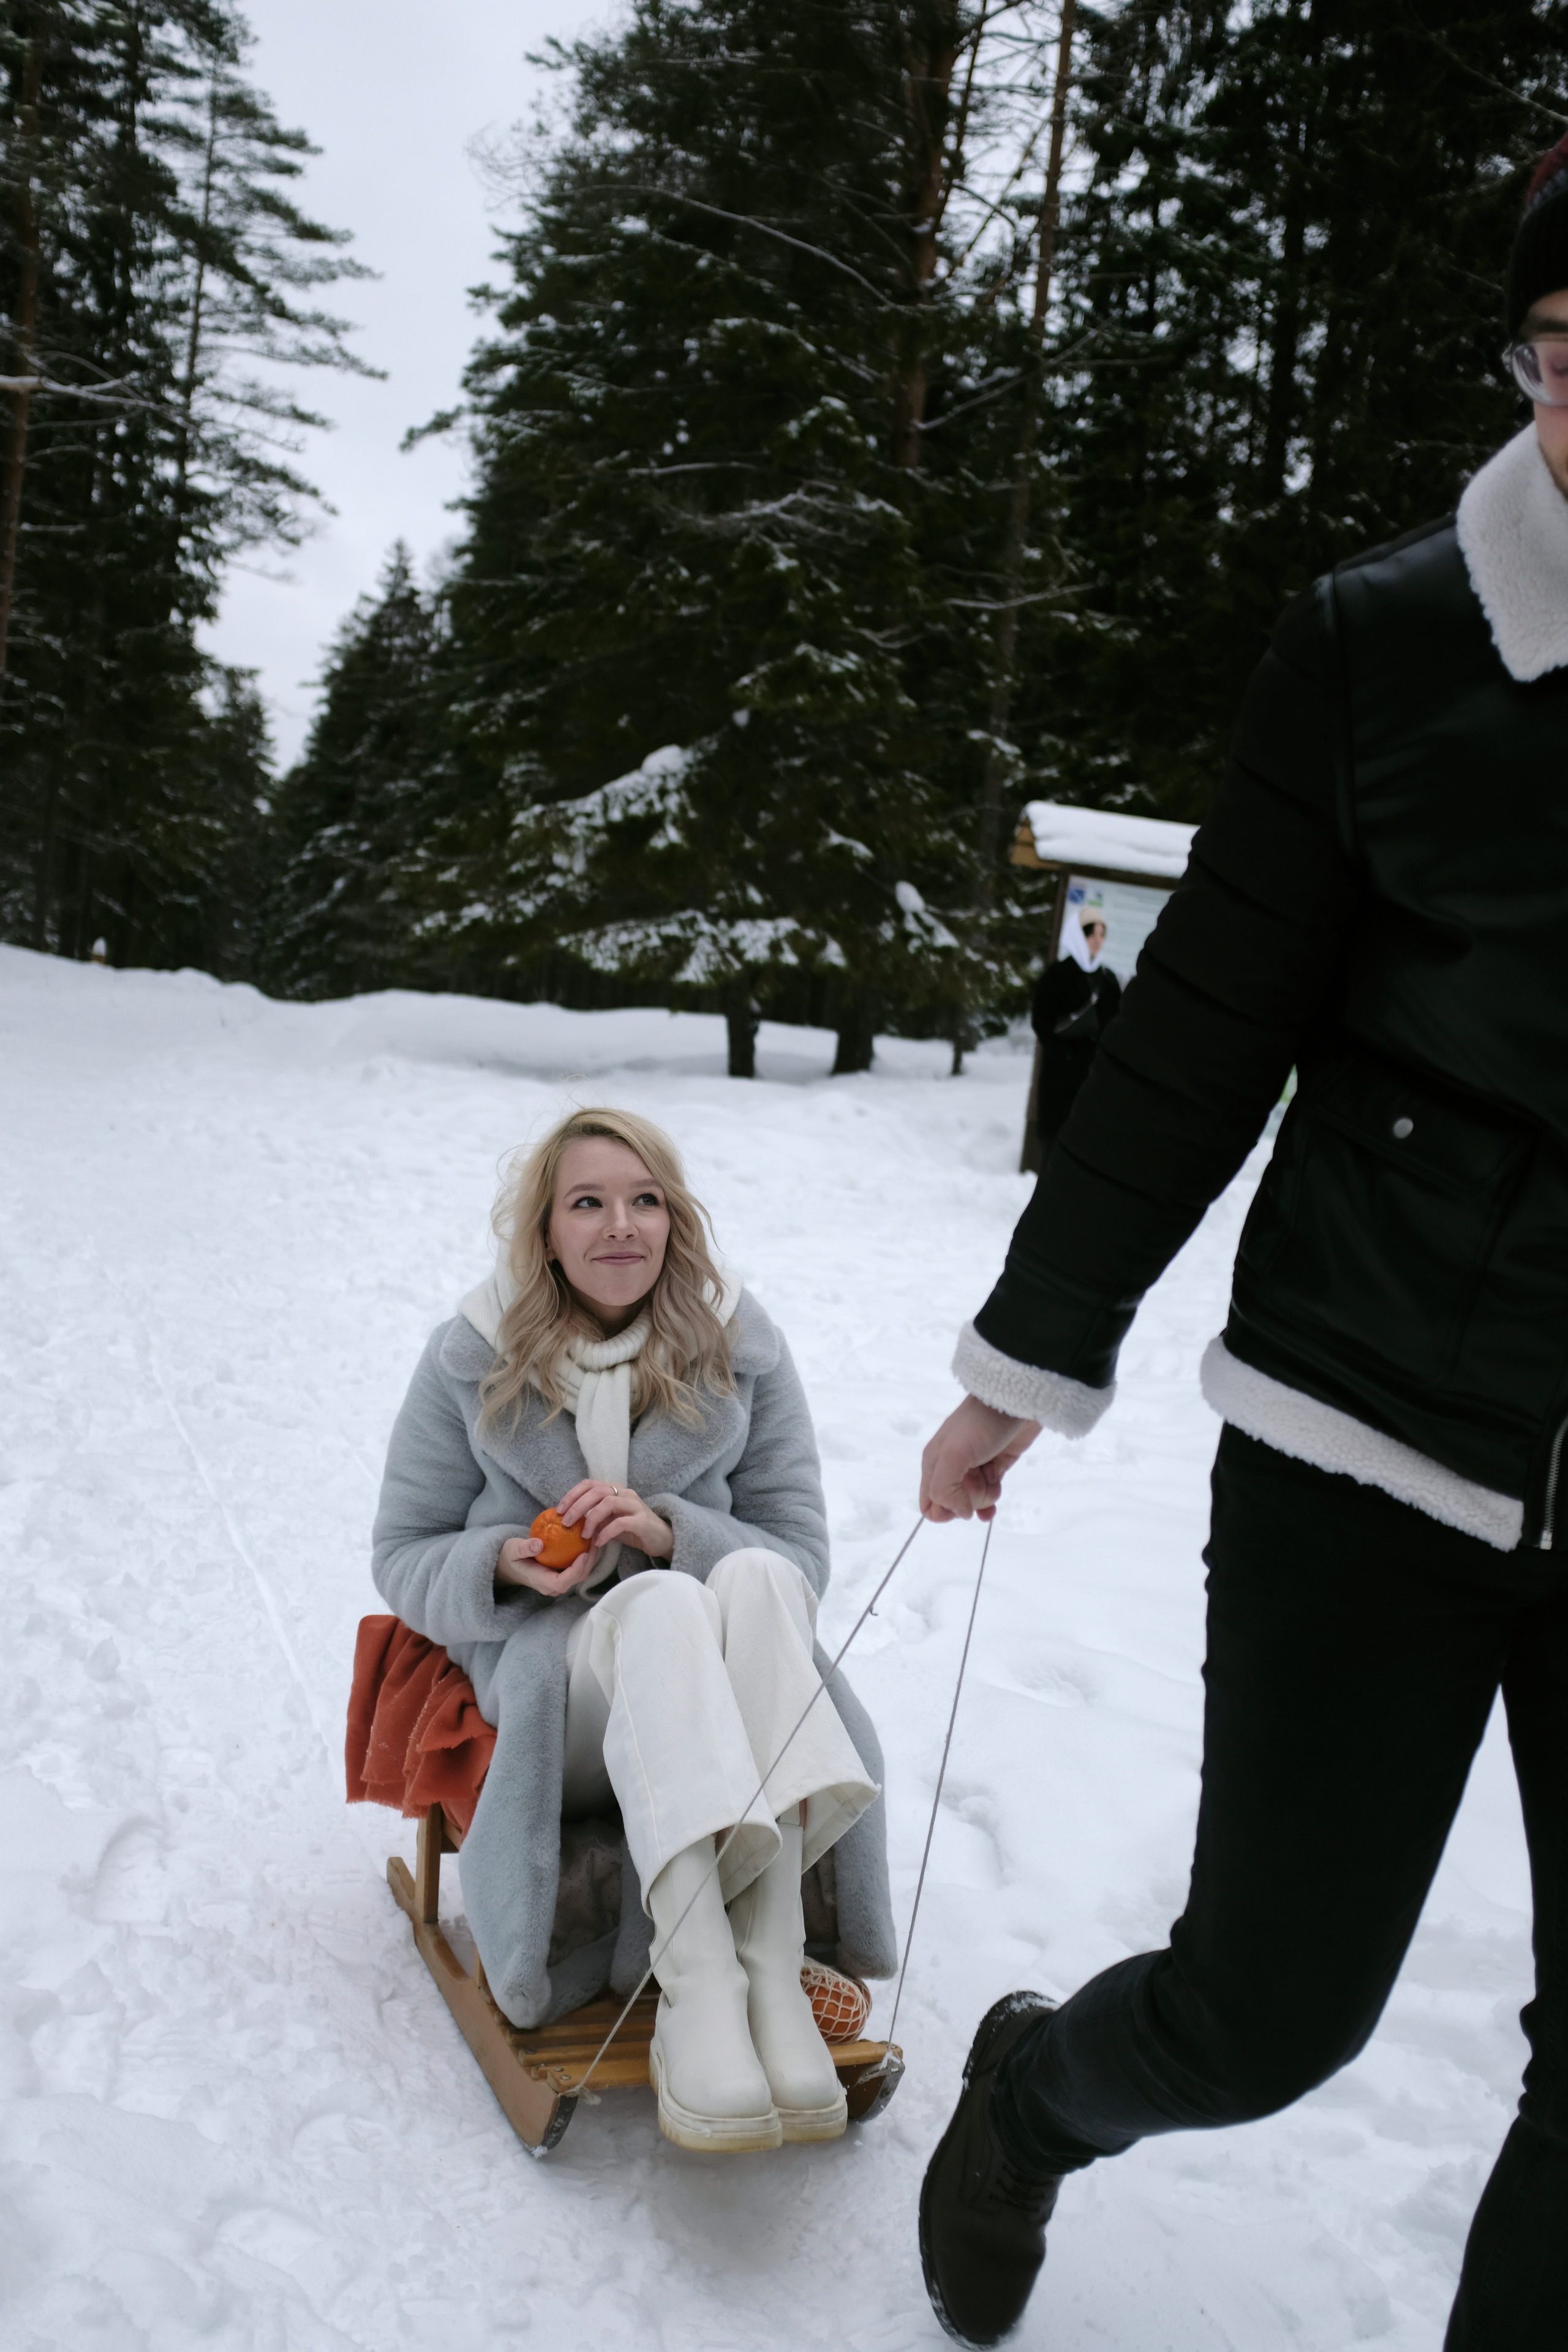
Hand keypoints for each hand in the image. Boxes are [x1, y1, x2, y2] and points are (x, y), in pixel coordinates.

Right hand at [495, 1533, 603, 1598]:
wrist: (509, 1565)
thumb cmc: (511, 1557)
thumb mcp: (513, 1550)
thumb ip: (524, 1548)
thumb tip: (538, 1544)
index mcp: (542, 1582)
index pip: (563, 1582)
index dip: (576, 1570)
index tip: (584, 1553)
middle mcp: (553, 1586)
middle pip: (577, 1578)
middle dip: (589, 1561)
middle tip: (594, 1540)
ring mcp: (558, 1582)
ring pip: (580, 1574)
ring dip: (589, 1558)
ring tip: (594, 1538)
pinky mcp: (561, 1575)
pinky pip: (577, 1568)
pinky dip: (584, 1555)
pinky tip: (587, 1540)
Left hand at [559, 1478, 673, 1560]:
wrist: (660, 1538)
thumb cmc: (631, 1528)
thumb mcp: (609, 1520)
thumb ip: (593, 1516)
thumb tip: (569, 1520)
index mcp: (615, 1490)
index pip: (589, 1484)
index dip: (572, 1495)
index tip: (559, 1510)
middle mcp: (625, 1493)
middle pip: (597, 1491)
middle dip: (577, 1506)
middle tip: (566, 1523)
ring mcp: (635, 1505)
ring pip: (608, 1503)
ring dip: (592, 1519)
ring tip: (584, 1535)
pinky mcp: (642, 1521)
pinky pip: (621, 1523)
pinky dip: (606, 1532)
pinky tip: (599, 1542)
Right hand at [919, 1396, 1040, 1522]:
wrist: (1017, 1403)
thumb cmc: (980, 1424)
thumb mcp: (952, 1454)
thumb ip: (944, 1488)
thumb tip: (959, 1513)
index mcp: (933, 1463)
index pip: (929, 1504)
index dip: (945, 1510)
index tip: (962, 1502)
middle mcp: (950, 1467)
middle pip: (954, 1504)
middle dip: (969, 1498)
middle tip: (979, 1476)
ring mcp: (974, 1467)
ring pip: (974, 1501)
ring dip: (985, 1495)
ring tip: (993, 1474)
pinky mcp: (995, 1466)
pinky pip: (990, 1494)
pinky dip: (994, 1497)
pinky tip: (997, 1490)